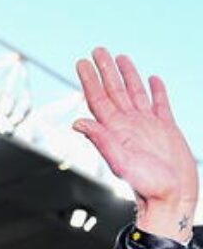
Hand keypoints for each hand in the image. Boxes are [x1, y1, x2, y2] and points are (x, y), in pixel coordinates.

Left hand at [73, 47, 197, 243]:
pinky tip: (152, 79)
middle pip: (114, 91)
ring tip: (121, 57)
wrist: (171, 199)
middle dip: (106, 70)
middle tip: (97, 50)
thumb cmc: (147, 186)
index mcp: (115, 131)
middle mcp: (129, 126)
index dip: (90, 80)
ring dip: (127, 76)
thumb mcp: (121, 162)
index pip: (99, 99)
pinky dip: (156, 90)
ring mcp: (147, 126)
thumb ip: (100, 141)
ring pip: (135, 93)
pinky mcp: (167, 129)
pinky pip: (160, 104)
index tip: (82, 61)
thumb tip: (77, 122)